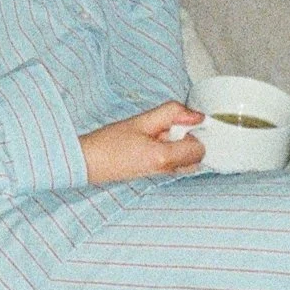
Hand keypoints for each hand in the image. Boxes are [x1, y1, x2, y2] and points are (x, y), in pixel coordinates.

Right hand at [80, 101, 203, 183]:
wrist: (88, 162)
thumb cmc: (109, 143)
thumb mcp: (142, 120)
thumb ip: (172, 114)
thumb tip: (197, 115)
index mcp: (165, 158)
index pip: (201, 148)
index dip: (196, 132)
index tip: (182, 121)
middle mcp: (166, 171)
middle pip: (197, 157)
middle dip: (190, 140)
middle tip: (169, 128)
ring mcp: (161, 175)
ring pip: (187, 161)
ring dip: (180, 146)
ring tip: (159, 136)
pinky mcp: (154, 174)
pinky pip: (174, 164)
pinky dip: (171, 152)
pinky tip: (153, 143)